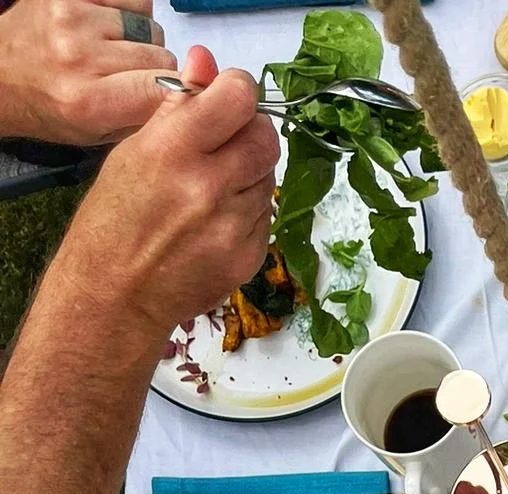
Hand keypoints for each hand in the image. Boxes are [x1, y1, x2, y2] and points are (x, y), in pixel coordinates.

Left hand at [0, 0, 180, 145]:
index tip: (178, 98)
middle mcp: (79, 55)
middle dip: (154, 68)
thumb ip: (144, 117)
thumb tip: (191, 96)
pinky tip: (106, 27)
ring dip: (138, 39)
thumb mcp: (99, 135)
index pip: (165, 87)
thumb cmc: (50, 107)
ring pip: (148, 25)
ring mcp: (72, 16)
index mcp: (88, 101)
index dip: (179, 93)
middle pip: (161, 56)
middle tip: (129, 77)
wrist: (2, 74)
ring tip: (111, 50)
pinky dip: (127, 12)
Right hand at [54, 59, 278, 342]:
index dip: (237, 93)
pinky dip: (248, 211)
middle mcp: (209, 188)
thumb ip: (179, 106)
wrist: (117, 294)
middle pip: (265, 138)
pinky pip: (265, 216)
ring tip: (212, 189)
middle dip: (250, 133)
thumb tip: (206, 62)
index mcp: (174, 150)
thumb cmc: (116, 218)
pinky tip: (216, 221)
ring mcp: (233, 228)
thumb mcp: (134, 150)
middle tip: (226, 144)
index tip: (227, 99)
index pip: (238, 98)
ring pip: (269, 178)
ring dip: (249, 174)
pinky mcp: (248, 258)